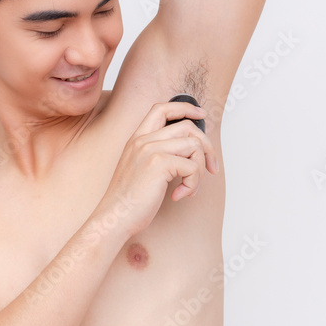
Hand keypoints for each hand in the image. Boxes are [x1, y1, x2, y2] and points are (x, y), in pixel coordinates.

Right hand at [99, 101, 217, 237]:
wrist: (114, 218)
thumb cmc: (129, 200)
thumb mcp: (140, 169)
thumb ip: (158, 154)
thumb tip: (191, 149)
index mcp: (137, 139)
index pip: (162, 108)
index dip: (185, 108)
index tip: (201, 115)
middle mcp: (143, 140)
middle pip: (187, 126)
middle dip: (206, 147)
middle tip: (210, 168)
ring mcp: (150, 150)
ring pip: (194, 146)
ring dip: (199, 170)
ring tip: (190, 188)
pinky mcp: (159, 164)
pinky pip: (192, 167)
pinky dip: (193, 184)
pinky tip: (180, 195)